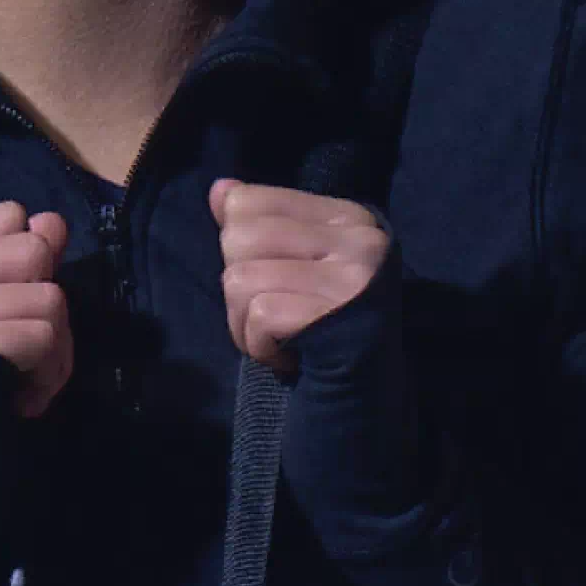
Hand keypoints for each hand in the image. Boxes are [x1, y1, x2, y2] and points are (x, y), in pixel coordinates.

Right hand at [0, 201, 75, 417]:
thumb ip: (13, 262)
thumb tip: (52, 221)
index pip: (7, 218)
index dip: (26, 266)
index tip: (4, 313)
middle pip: (32, 251)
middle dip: (45, 306)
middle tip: (21, 350)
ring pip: (48, 297)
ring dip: (53, 352)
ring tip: (21, 381)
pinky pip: (44, 337)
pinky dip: (47, 377)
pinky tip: (19, 400)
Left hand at [212, 180, 388, 372]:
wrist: (365, 396)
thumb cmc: (323, 327)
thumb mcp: (295, 266)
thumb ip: (259, 224)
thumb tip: (219, 190)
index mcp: (349, 216)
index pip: (248, 202)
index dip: (240, 250)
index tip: (277, 281)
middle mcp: (359, 239)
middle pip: (237, 239)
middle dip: (238, 289)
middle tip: (274, 318)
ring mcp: (354, 277)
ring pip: (239, 279)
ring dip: (243, 324)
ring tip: (281, 338)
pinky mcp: (340, 316)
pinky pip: (258, 316)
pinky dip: (259, 346)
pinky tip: (289, 356)